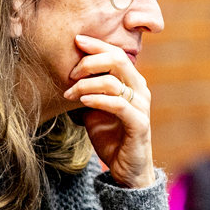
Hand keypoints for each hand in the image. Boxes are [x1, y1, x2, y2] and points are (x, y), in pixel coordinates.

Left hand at [66, 34, 154, 188]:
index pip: (116, 53)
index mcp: (132, 82)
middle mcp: (140, 90)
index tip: (76, 40)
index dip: (96, 45)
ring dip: (86, 84)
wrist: (125, 169)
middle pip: (118, 59)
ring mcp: (142, 106)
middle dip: (90, 61)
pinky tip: (82, 101)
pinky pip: (118, 104)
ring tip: (69, 93)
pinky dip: (97, 99)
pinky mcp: (139, 124)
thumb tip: (67, 72)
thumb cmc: (110, 137)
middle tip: (70, 73)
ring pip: (114, 81)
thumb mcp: (93, 109)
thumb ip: (87, 90)